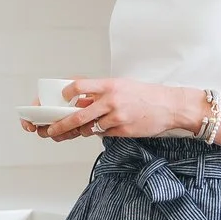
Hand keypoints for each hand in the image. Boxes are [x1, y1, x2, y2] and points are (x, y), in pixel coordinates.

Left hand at [29, 78, 196, 141]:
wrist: (170, 106)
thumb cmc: (145, 95)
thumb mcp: (122, 85)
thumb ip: (101, 93)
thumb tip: (79, 101)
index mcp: (109, 84)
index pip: (78, 87)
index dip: (65, 94)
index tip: (61, 99)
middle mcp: (111, 100)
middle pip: (77, 116)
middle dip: (60, 125)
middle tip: (50, 130)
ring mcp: (117, 117)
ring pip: (89, 128)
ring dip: (79, 131)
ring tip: (72, 132)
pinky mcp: (123, 131)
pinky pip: (103, 135)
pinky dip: (100, 133)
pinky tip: (104, 129)